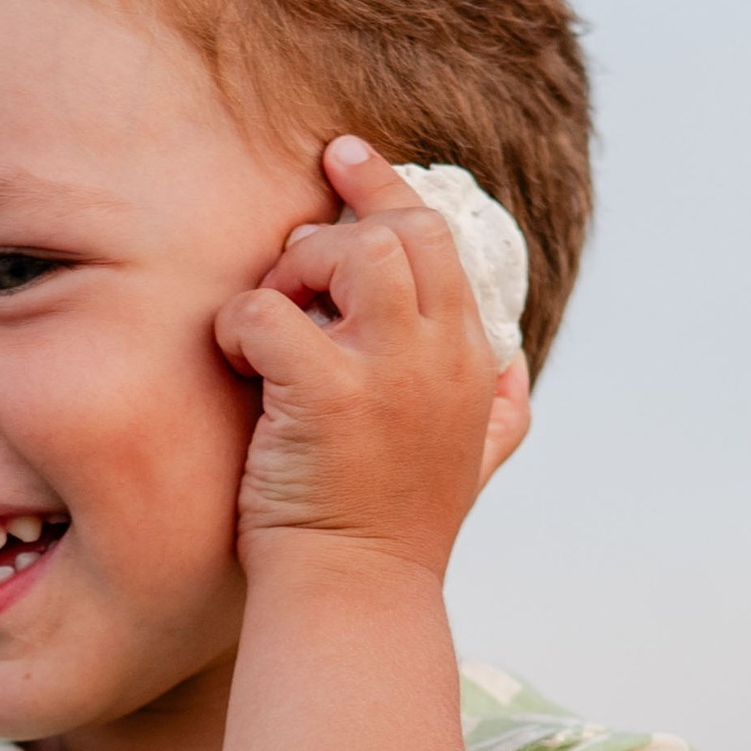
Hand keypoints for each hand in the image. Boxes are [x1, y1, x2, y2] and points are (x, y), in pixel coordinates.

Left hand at [218, 137, 529, 576]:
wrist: (355, 595)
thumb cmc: (396, 529)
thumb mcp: (478, 459)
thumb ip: (499, 401)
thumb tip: (509, 357)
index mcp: (472, 360)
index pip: (442, 238)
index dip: (389, 187)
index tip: (344, 155)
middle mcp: (439, 357)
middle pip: (400, 230)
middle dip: (338, 223)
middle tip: (297, 258)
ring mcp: (385, 373)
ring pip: (345, 254)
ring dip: (295, 271)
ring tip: (278, 321)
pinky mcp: (323, 396)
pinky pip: (267, 311)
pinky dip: (240, 325)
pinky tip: (241, 363)